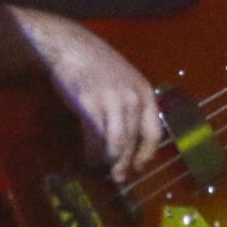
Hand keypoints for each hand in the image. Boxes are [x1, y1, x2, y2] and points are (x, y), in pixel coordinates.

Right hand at [15, 10, 164, 181]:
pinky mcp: (91, 107)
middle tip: (119, 177)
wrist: (72, 48)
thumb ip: (131, 104)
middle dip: (126, 164)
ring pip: (116, 144)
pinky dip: (92, 153)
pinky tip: (89, 158)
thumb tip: (131, 137)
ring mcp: (112, 103)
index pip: (154, 132)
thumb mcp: (125, 81)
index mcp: (144, 93)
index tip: (141, 167)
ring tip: (102, 170)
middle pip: (134, 142)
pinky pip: (95, 139)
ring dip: (109, 161)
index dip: (147, 154)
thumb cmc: (97, 64)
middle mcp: (132, 99)